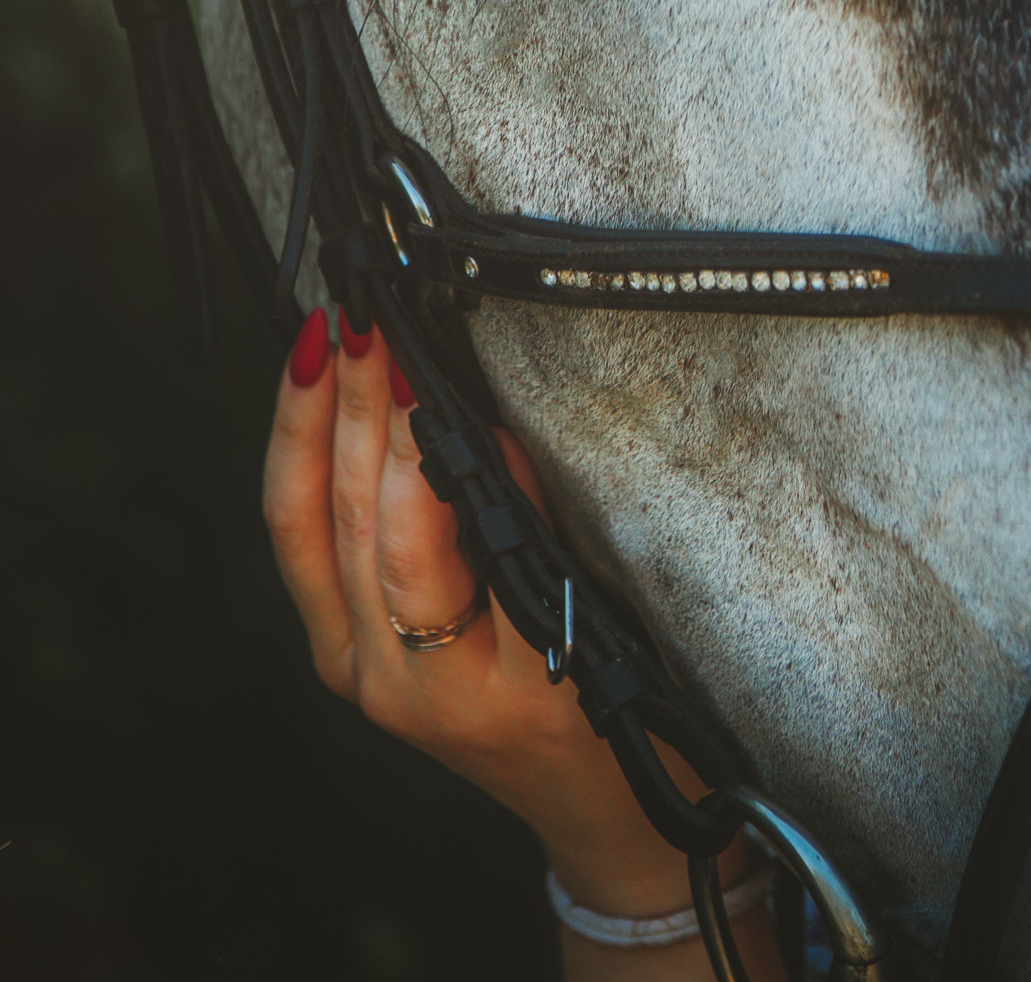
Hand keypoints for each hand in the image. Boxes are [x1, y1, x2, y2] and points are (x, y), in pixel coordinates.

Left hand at [264, 311, 774, 974]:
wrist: (607, 815)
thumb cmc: (626, 732)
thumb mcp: (602, 633)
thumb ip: (534, 536)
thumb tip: (476, 438)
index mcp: (451, 683)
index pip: (408, 546)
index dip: (403, 451)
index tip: (413, 368)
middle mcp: (381, 676)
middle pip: (341, 520)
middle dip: (346, 407)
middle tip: (360, 318)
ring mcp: (350, 665)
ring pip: (301, 527)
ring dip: (307, 422)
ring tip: (323, 336)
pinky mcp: (345, 648)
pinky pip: (303, 544)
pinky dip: (305, 465)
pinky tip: (314, 401)